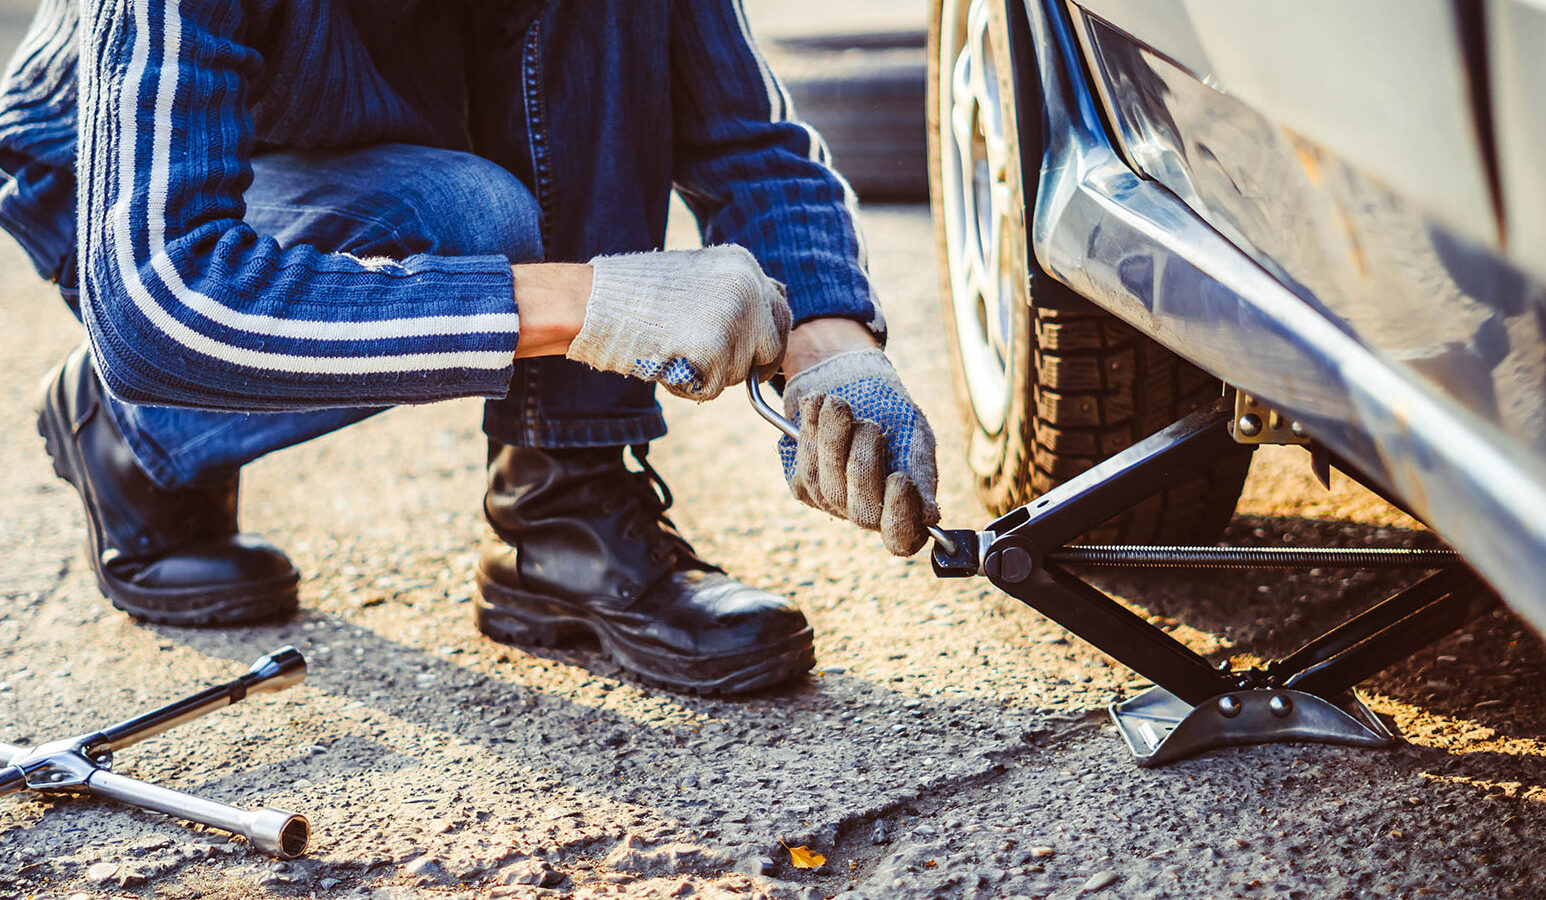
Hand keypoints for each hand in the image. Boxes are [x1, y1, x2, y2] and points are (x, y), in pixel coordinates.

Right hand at [564, 245, 790, 399]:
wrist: (591, 301)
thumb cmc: (630, 296)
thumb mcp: (692, 279)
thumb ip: (728, 297)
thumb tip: (757, 330)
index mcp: (743, 264)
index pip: (779, 309)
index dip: (767, 339)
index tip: (756, 356)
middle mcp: (748, 287)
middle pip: (773, 344)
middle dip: (749, 364)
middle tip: (716, 370)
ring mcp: (735, 319)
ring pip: (740, 372)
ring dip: (709, 375)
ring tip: (670, 352)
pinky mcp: (716, 350)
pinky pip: (712, 390)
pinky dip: (687, 388)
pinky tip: (664, 364)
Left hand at [779, 346, 939, 554]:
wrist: (852, 382)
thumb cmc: (893, 413)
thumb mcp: (915, 435)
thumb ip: (920, 471)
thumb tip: (929, 516)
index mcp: (903, 507)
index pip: (900, 538)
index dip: (900, 518)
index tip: (900, 479)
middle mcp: (866, 513)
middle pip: (862, 512)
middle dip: (864, 465)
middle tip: (870, 426)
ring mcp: (833, 503)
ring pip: (827, 485)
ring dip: (832, 440)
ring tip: (838, 405)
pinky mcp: (804, 486)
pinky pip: (805, 465)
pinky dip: (812, 432)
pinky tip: (819, 406)